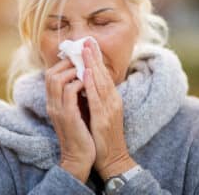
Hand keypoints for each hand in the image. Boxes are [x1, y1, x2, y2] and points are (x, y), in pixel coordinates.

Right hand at [45, 59, 95, 181]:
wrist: (79, 157)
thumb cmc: (81, 131)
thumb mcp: (74, 110)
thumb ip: (74, 96)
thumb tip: (82, 77)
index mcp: (54, 102)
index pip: (50, 76)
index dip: (62, 64)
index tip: (77, 58)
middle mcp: (52, 104)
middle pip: (50, 74)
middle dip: (66, 63)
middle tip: (81, 59)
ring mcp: (58, 109)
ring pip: (57, 79)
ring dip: (72, 71)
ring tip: (85, 69)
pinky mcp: (67, 116)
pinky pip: (69, 92)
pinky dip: (79, 82)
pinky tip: (89, 81)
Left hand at [82, 40, 135, 179]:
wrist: (113, 158)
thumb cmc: (105, 136)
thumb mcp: (102, 113)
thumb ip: (96, 98)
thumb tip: (85, 83)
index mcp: (112, 99)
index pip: (103, 76)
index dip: (97, 60)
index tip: (89, 46)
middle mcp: (113, 101)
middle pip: (103, 75)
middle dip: (95, 57)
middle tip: (88, 40)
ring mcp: (110, 109)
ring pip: (101, 83)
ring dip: (93, 65)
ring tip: (86, 50)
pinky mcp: (104, 119)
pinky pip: (97, 99)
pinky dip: (92, 85)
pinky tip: (87, 73)